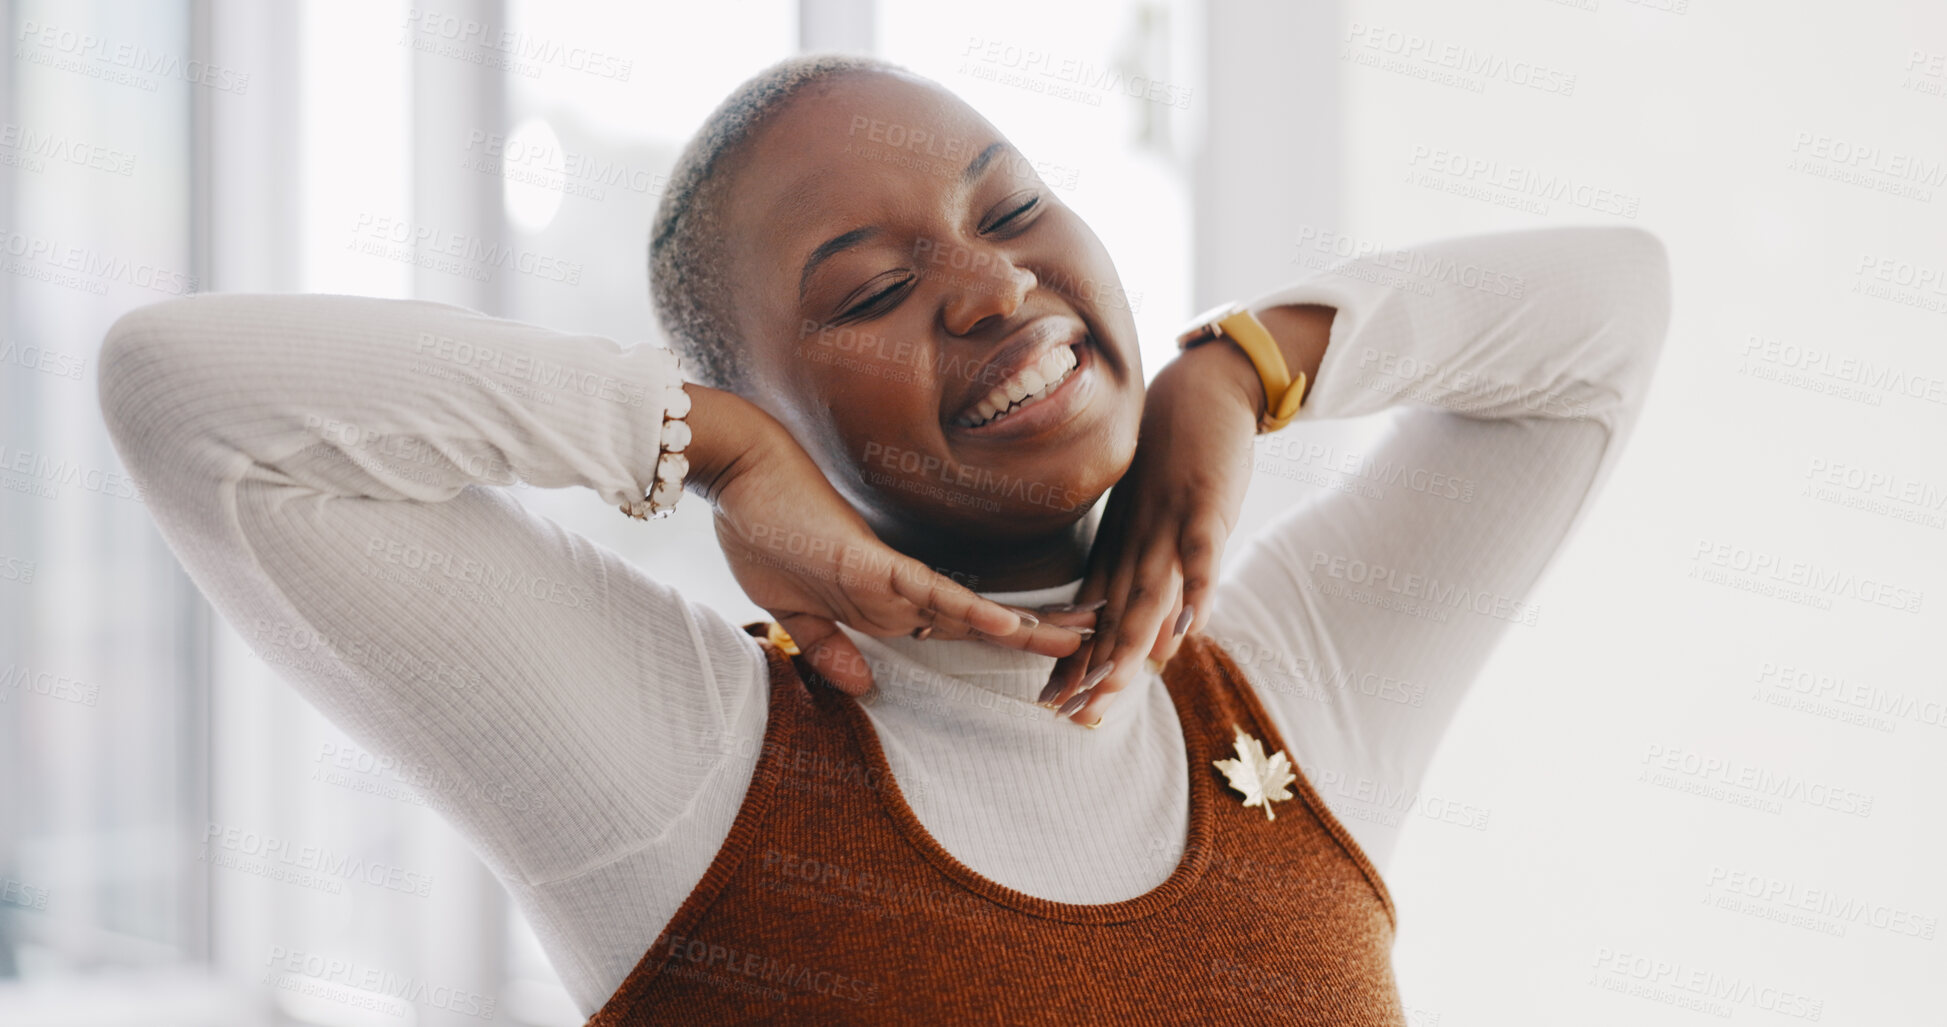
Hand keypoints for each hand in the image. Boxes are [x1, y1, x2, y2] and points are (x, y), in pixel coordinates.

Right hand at [686, 386, 1087, 694]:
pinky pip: (932, 593)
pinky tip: (1012, 626)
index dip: (1006, 644)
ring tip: (1087, 638)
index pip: (960, 629)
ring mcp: (891, 575)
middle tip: (1105, 645)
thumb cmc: (760, 528)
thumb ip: (827, 645)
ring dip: (1029, 627)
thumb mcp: (791, 608)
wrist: (736, 472)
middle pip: (984, 622)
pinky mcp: (874, 562)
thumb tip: (865, 685)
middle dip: (1043, 635)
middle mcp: (898, 589)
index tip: (1053, 660)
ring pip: (973, 610)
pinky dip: (971, 612)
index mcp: (884, 599)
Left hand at [1037, 340, 1263, 722]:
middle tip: (1070, 711)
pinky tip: (1190, 628)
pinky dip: (1196, 589)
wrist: (1202, 387)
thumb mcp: (1147, 513)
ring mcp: (1169, 523)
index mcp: (1122, 544)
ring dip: (1132, 640)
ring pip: (1148, 590)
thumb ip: (1136, 560)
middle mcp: (1138, 541)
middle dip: (1093, 665)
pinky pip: (1199, 552)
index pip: (1095, 614)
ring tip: (1114, 683)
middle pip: (1114, 614)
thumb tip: (1123, 618)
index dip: (1075, 659)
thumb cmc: (1174, 455)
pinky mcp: (1205, 503)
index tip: (1053, 702)